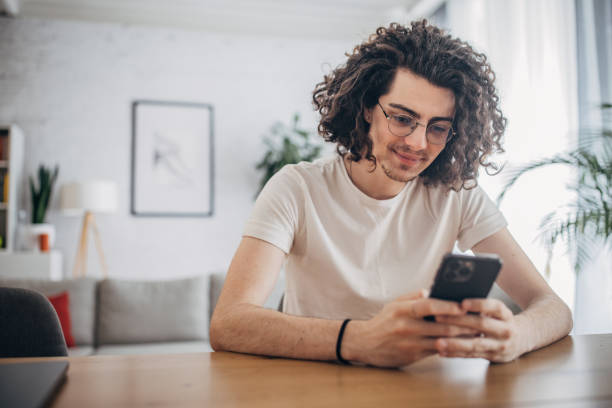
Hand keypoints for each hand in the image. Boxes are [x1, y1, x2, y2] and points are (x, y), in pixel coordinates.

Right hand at [342, 289, 480, 367]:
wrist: (365, 343)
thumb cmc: (383, 322)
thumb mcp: (394, 304)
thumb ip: (413, 296)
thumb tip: (433, 290)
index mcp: (402, 309)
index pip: (427, 305)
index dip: (446, 306)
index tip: (463, 305)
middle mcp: (406, 326)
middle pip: (440, 324)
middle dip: (462, 323)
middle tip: (479, 320)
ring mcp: (410, 342)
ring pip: (442, 339)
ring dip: (461, 337)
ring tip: (476, 332)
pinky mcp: (413, 355)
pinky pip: (436, 351)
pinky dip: (451, 347)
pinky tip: (462, 344)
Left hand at [434, 298, 521, 362]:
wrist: (524, 338)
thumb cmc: (501, 319)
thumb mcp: (497, 311)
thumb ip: (480, 306)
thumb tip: (451, 299)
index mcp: (506, 314)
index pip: (494, 307)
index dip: (478, 304)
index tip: (462, 303)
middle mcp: (506, 330)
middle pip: (481, 324)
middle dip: (458, 321)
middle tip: (437, 317)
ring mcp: (500, 346)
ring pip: (476, 344)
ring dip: (455, 343)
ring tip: (438, 341)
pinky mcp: (493, 357)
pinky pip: (472, 356)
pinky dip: (456, 354)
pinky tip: (441, 351)